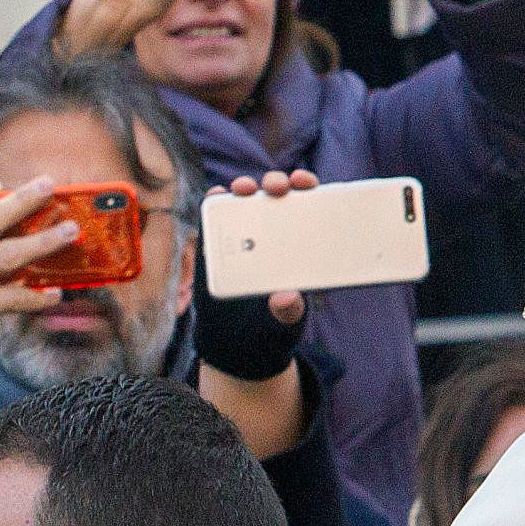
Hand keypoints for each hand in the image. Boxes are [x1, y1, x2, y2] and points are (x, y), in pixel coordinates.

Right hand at [193, 172, 311, 382]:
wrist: (236, 342)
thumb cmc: (271, 325)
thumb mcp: (286, 321)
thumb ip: (289, 311)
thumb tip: (286, 297)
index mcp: (301, 244)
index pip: (309, 206)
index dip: (308, 187)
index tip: (305, 182)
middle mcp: (274, 231)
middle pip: (278, 196)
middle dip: (277, 183)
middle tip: (276, 187)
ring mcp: (244, 233)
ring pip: (246, 200)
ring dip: (245, 187)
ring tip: (244, 189)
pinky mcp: (217, 241)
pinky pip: (216, 214)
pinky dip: (216, 201)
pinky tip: (217, 196)